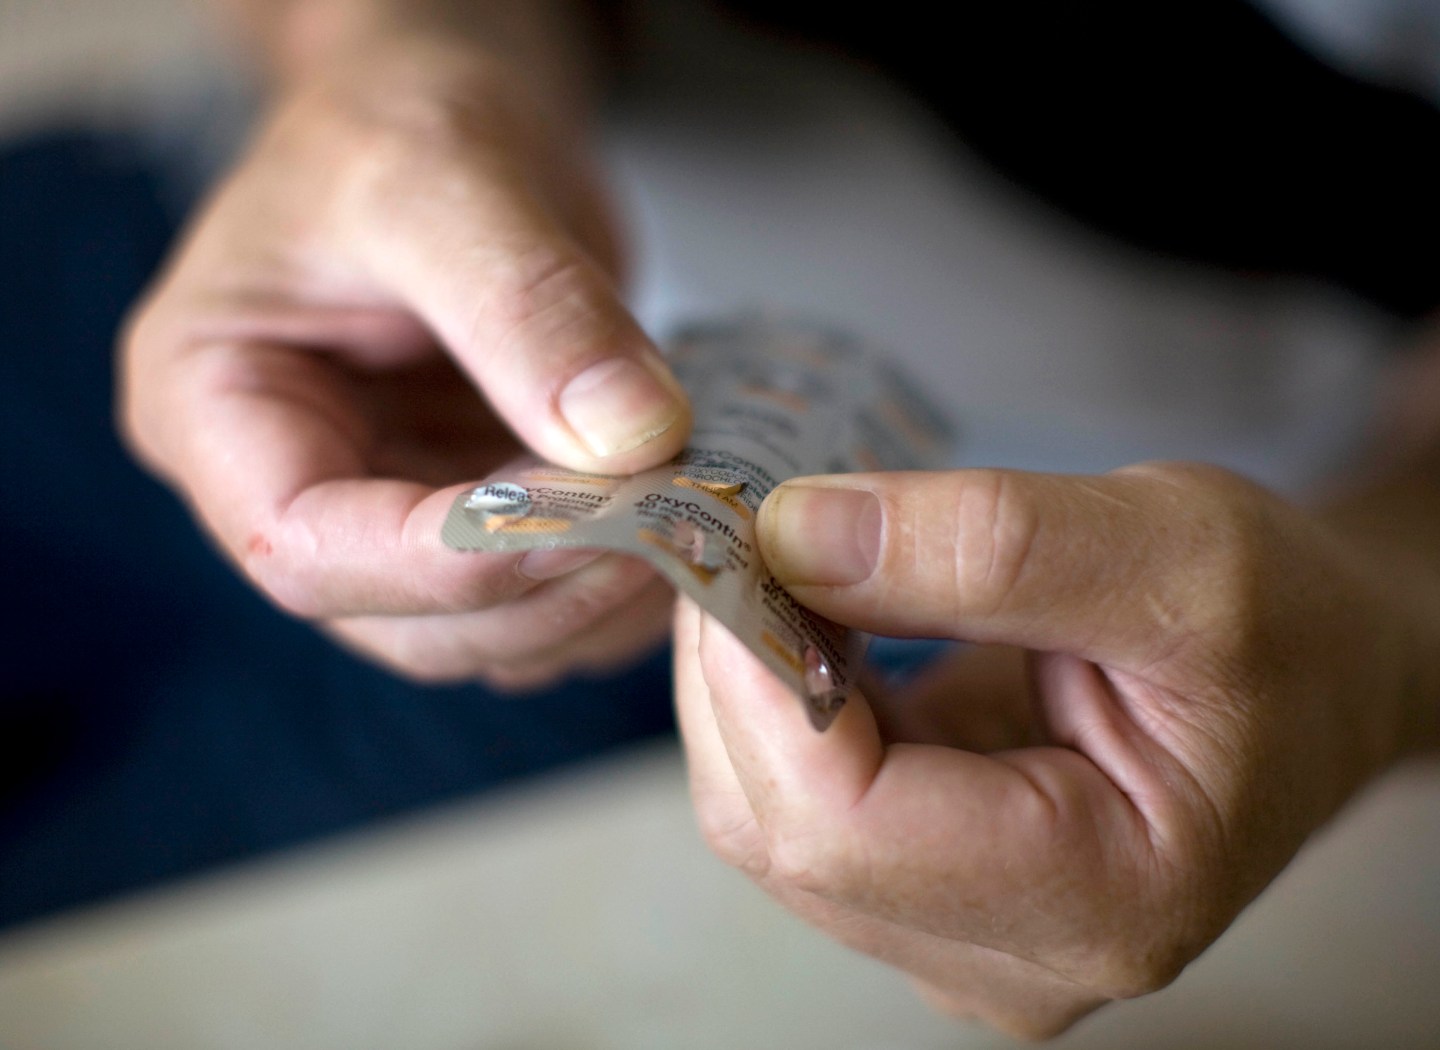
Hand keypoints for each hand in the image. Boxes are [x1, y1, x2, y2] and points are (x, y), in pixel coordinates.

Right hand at [120, 28, 688, 686]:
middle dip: (542, 590)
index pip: (303, 547)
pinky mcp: (467, 515)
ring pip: (483, 631)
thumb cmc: (396, 116)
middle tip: (670, 523)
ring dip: (590, 602)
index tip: (590, 523)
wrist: (443, 111)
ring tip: (689, 518)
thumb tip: (631, 439)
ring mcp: (384, 511)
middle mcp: (289, 484)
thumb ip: (530, 307)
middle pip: (403, 618)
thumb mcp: (446, 176)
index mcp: (212, 406)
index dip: (445, 563)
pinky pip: (537, 598)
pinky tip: (678, 521)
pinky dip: (612, 585)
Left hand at [675, 463, 1433, 1036]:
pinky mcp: (924, 886)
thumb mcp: (1179, 549)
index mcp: (1102, 900)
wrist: (1319, 676)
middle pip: (780, 831)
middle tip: (742, 528)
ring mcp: (957, 931)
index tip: (740, 542)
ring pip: (765, 817)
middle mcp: (1010, 957)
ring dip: (745, 679)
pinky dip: (778, 696)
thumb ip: (991, 545)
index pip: (845, 827)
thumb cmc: (1286, 626)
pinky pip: (796, 798)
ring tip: (783, 559)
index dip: (761, 680)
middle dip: (735, 670)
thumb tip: (793, 534)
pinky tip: (812, 613)